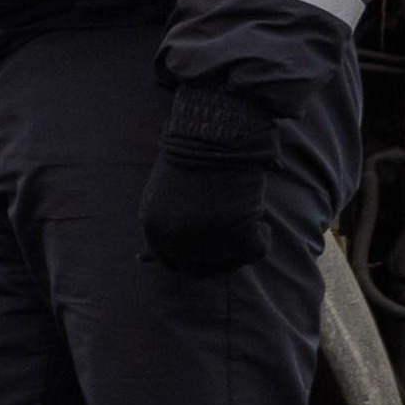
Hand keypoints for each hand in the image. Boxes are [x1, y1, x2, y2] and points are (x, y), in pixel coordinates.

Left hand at [142, 84, 276, 276]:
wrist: (214, 134)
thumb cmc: (188, 162)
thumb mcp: (159, 199)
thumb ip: (155, 232)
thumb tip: (142, 260)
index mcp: (153, 230)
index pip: (171, 264)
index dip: (191, 259)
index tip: (207, 248)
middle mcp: (177, 239)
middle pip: (200, 269)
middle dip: (216, 259)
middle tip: (231, 238)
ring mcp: (208, 237)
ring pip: (229, 263)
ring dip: (238, 248)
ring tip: (243, 221)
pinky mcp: (240, 231)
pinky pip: (256, 252)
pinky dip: (262, 239)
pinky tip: (260, 221)